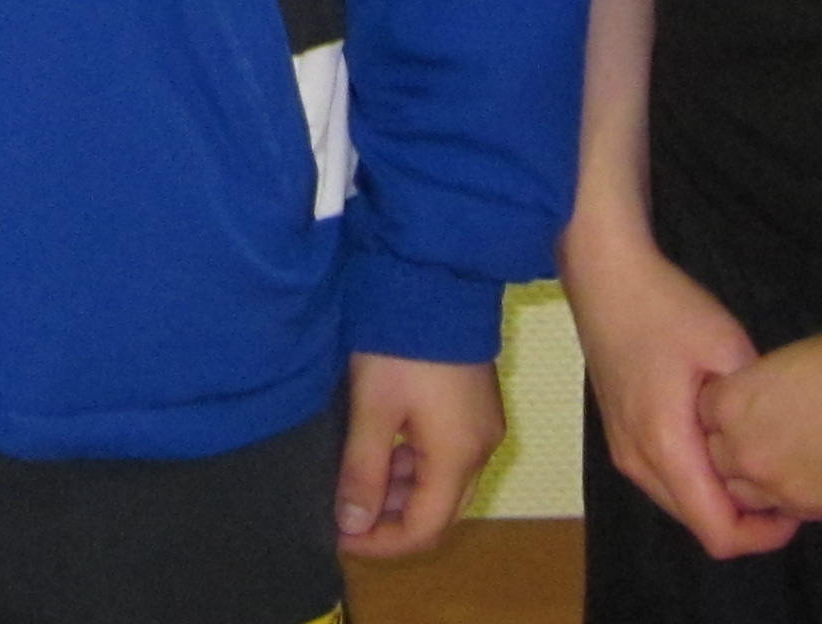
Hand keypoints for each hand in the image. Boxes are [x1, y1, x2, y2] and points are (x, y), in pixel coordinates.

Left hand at [334, 354, 501, 558]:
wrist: (435, 279)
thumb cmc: (401, 345)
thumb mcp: (372, 408)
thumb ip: (363, 471)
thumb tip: (352, 526)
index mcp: (457, 457)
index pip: (424, 528)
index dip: (381, 543)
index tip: (339, 536)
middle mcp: (480, 449)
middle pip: (439, 511)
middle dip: (392, 522)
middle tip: (346, 515)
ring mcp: (482, 426)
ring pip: (444, 483)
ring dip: (402, 492)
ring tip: (356, 484)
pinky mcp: (475, 406)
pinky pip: (448, 456)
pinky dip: (415, 466)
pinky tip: (382, 453)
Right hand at [559, 225, 797, 557]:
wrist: (605, 276)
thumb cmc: (667, 309)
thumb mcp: (728, 349)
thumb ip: (754, 409)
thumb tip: (782, 448)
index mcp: (665, 446)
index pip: (718, 533)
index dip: (764, 538)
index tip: (796, 509)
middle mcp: (638, 461)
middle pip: (700, 526)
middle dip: (747, 521)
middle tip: (785, 483)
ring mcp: (623, 451)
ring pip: (681, 507)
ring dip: (721, 501)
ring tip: (757, 463)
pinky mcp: (620, 437)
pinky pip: (666, 483)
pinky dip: (699, 482)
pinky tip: (722, 446)